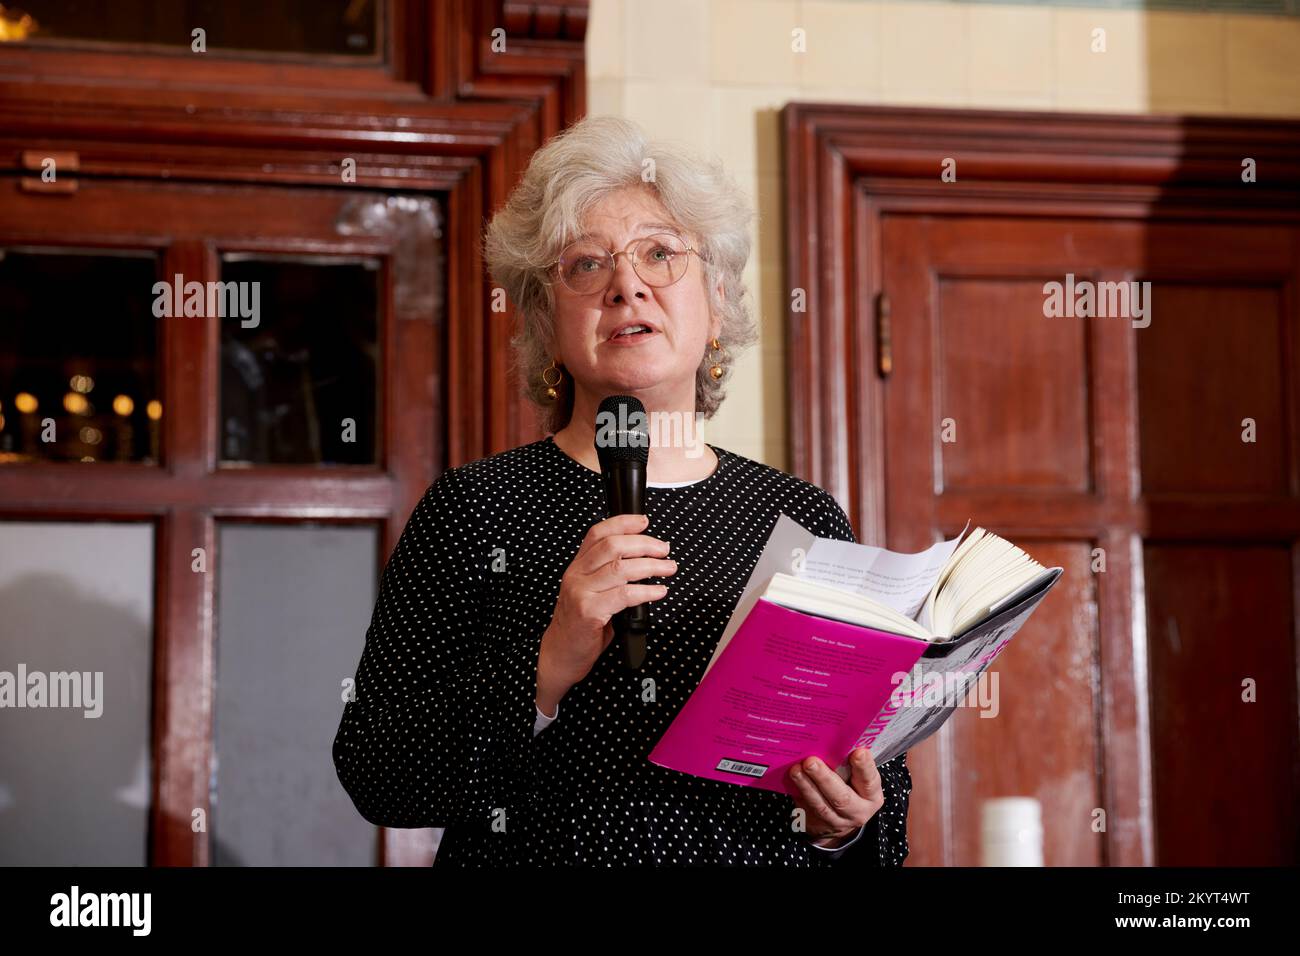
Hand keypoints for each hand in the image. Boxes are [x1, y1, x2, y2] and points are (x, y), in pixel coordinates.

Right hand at [536, 513, 675, 711]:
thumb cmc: (580, 625)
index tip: (644, 522)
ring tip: (668, 569)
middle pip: (613, 546)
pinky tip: (658, 592)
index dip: (623, 523)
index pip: (598, 533)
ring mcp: (581, 592)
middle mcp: (577, 575)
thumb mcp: (590, 592)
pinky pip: (624, 595)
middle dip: (645, 544)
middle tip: (664, 550)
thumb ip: (608, 575)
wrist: (560, 654)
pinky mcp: (589, 612)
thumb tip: (644, 560)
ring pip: (622, 568)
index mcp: (577, 566)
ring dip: (652, 566)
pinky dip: (646, 591)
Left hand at [788, 747, 883, 848]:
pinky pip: (805, 810)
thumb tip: (834, 739)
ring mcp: (836, 822)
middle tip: (811, 762)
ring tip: (795, 770)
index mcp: (871, 796)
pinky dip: (796, 794)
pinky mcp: (816, 826)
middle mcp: (857, 812)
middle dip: (824, 778)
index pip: (869, 780)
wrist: (841, 818)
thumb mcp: (858, 778)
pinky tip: (789, 781)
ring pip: (820, 806)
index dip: (864, 767)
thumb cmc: (851, 786)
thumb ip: (851, 763)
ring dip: (806, 786)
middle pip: (841, 797)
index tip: (858, 752)